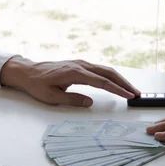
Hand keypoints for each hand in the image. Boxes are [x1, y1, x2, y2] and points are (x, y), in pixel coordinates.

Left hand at [0, 57, 139, 106]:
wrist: (27, 72)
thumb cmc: (37, 85)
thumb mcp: (52, 97)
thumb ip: (72, 100)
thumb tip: (90, 102)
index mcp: (75, 73)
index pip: (102, 82)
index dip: (117, 89)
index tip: (129, 95)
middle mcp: (80, 65)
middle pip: (108, 73)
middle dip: (124, 83)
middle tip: (137, 93)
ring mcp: (81, 63)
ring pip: (106, 69)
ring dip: (119, 79)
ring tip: (130, 89)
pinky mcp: (79, 65)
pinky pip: (99, 69)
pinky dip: (111, 76)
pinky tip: (117, 82)